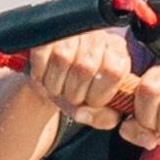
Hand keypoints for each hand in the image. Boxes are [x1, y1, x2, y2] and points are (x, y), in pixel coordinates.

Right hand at [16, 32, 155, 132]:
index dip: (98, 94)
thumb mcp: (96, 109)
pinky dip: (41, 75)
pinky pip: (43, 55)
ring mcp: (72, 32)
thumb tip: (118, 127)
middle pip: (85, 67)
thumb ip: (106, 118)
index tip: (91, 101)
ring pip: (62, 59)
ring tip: (58, 88)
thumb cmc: (78, 93)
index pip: (113, 71)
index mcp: (118, 53)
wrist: (49, 79)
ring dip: (56, 84)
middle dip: (74, 92)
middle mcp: (99, 36)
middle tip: (71, 97)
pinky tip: (45, 78)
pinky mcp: (48, 34)